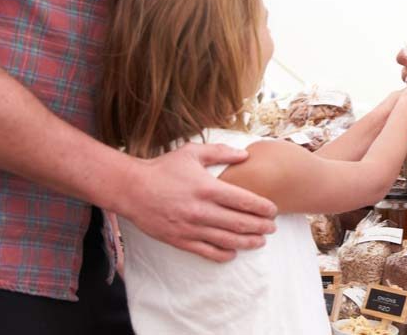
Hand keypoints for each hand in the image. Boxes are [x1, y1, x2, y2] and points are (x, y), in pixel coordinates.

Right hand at [117, 143, 277, 262]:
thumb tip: (245, 154)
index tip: (273, 210)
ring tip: (260, 241)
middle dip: (260, 227)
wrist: (133, 189)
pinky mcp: (180, 240)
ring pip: (226, 240)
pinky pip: (206, 251)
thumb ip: (220, 152)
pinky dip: (223, 254)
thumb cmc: (164, 168)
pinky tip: (234, 253)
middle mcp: (201, 210)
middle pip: (239, 223)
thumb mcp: (192, 152)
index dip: (262, 207)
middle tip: (272, 228)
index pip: (243, 201)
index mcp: (207, 188)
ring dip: (247, 242)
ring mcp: (191, 228)